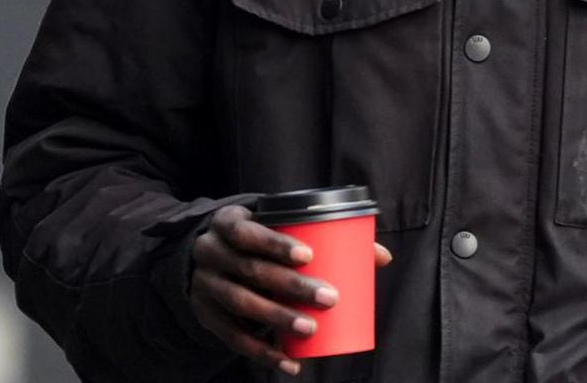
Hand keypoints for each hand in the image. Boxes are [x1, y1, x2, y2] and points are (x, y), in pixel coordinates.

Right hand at [186, 203, 393, 375]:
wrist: (207, 260)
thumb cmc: (257, 239)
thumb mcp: (273, 226)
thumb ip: (324, 234)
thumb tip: (382, 257)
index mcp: (226, 222)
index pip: (247, 231)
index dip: (275, 244)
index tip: (310, 256)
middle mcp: (209, 253)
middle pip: (250, 271)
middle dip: (291, 286)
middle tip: (329, 297)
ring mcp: (204, 286)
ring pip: (241, 304)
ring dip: (278, 318)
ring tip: (312, 328)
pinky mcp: (206, 316)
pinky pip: (234, 338)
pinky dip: (263, 353)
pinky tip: (290, 363)